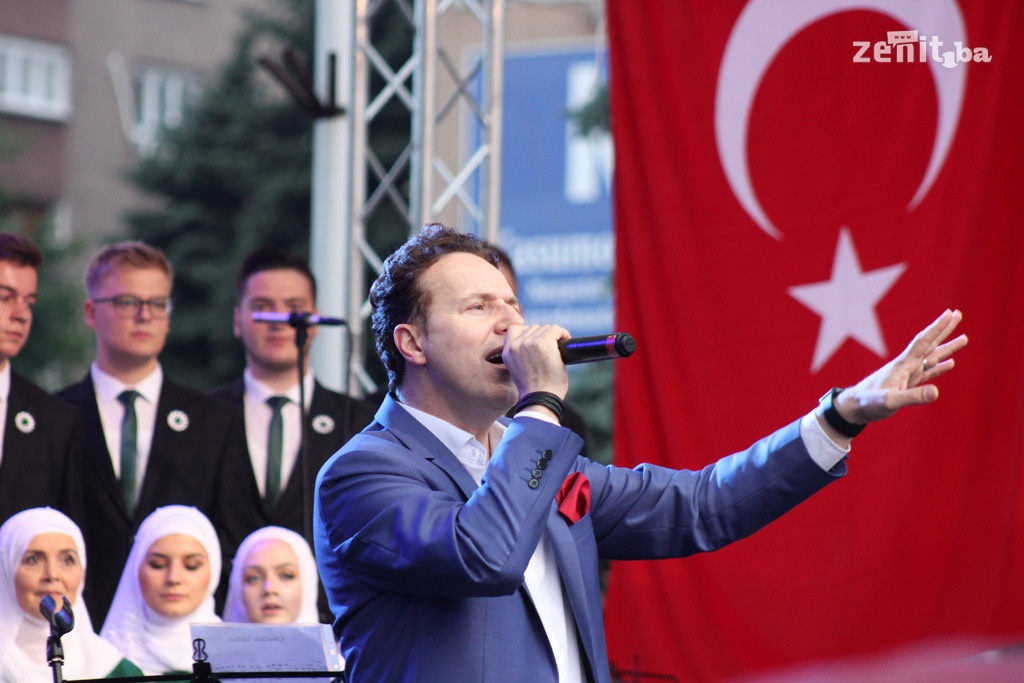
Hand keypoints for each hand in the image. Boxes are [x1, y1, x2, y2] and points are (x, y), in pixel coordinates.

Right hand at [503, 323, 570, 398]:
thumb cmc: (535, 390)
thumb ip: (521, 354)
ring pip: (545, 328)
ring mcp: (528, 343)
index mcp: (507, 352)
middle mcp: (516, 345)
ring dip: (553, 336)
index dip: (528, 332)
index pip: (514, 329)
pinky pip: (556, 329)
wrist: (540, 399)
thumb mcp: (519, 370)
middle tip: (551, 350)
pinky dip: (562, 334)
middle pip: (533, 328)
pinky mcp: (543, 343)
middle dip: (543, 336)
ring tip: (557, 349)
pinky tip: (565, 342)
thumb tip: (535, 342)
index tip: (537, 340)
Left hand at [835, 309, 967, 424]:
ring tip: (964, 338)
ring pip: (932, 357)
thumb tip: (936, 392)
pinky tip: (950, 364)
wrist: (854, 407)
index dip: (937, 327)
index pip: (923, 342)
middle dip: (944, 329)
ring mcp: (908, 374)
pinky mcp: (907, 384)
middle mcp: (907, 366)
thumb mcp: (890, 402)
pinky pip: (928, 372)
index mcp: (903, 365)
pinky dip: (940, 367)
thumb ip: (912, 397)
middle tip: (958, 313)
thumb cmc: (868, 403)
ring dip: (947, 347)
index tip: (949, 313)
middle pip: (930, 343)